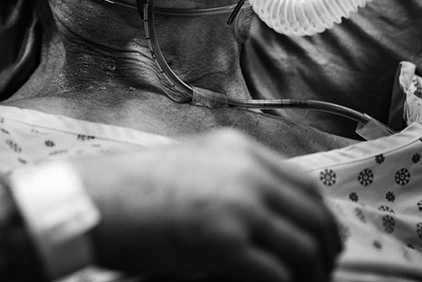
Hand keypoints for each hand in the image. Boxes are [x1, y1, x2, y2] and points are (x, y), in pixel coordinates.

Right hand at [71, 129, 340, 281]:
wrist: (94, 202)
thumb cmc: (131, 189)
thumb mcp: (191, 163)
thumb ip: (228, 175)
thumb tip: (262, 208)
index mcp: (240, 151)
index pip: (305, 184)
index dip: (323, 218)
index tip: (326, 241)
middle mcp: (247, 174)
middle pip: (314, 216)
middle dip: (326, 249)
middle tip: (325, 273)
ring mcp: (239, 208)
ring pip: (304, 248)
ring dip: (311, 274)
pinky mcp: (227, 244)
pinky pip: (278, 274)